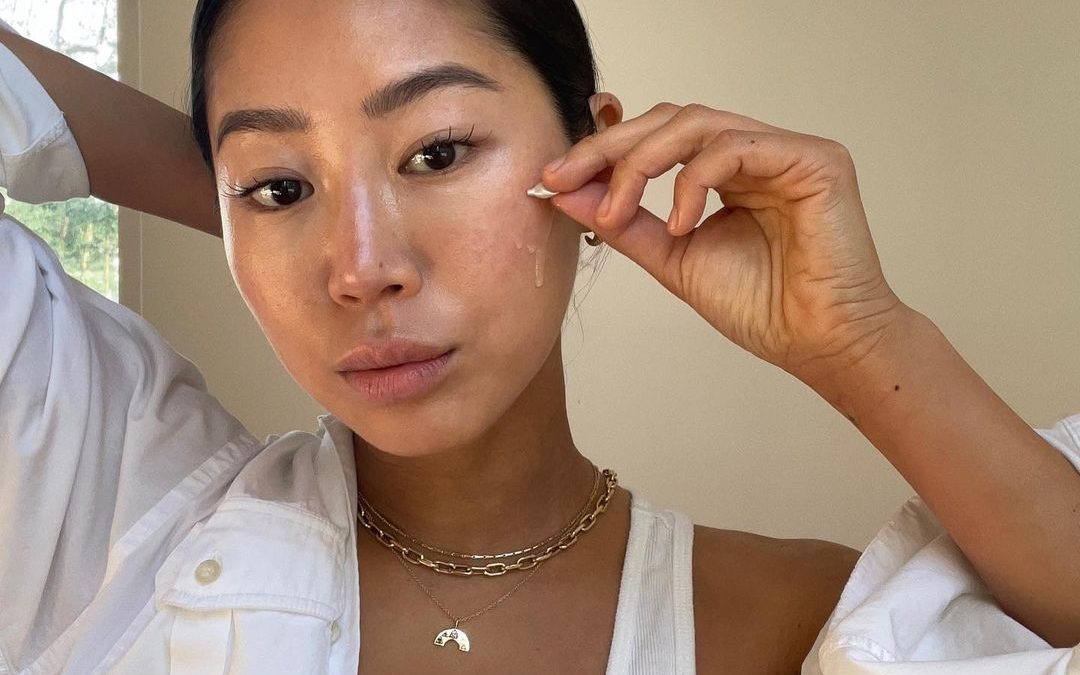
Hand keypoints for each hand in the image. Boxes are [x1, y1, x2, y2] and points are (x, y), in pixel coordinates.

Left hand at [543, 103, 907, 383]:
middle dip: (609, 147)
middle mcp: (756, 153)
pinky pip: (737, 147)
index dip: (603, 152)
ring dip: (642, 161)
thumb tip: (566, 194)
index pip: (658, 139)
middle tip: (564, 177)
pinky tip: (682, 223)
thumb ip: (626, 222)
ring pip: (698, 123)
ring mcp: (786, 152)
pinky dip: (695, 180)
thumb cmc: (762, 307)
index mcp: (727, 173)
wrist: (819, 344)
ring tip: (619, 210)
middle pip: (671, 119)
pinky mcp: (815, 160)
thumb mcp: (673, 258)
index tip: (553, 179)